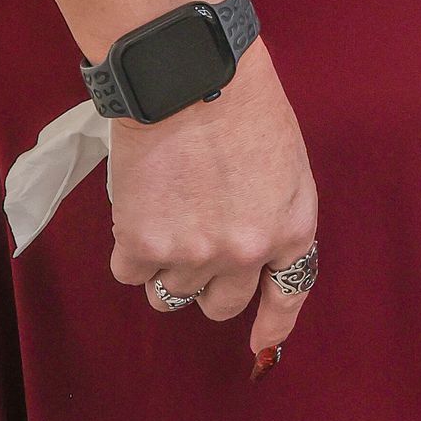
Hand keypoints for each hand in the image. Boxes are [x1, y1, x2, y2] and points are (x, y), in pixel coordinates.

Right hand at [107, 40, 318, 367]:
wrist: (192, 73)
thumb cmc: (243, 101)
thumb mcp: (284, 161)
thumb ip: (271, 212)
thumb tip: (249, 251)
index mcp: (291, 228)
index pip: (288, 294)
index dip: (272, 324)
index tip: (259, 347)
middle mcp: (246, 252)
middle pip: (219, 304)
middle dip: (206, 280)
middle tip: (192, 238)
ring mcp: (194, 253)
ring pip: (169, 292)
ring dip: (164, 261)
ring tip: (164, 209)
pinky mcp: (143, 245)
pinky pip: (129, 272)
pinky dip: (129, 248)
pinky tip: (138, 205)